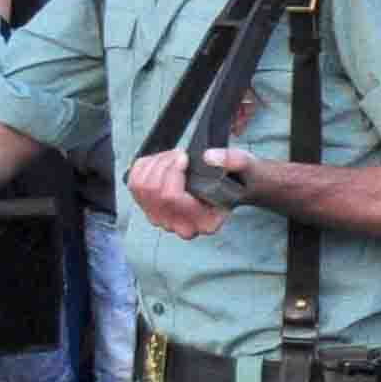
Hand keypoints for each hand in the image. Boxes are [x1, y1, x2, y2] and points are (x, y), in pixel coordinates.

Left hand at [126, 148, 243, 239]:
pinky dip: (143, 168)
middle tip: (180, 153)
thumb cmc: (240, 178)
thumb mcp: (246, 165)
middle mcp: (182, 227)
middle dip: (164, 164)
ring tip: (172, 156)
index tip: (185, 156)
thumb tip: (209, 157)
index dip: (173, 172)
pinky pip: (134, 186)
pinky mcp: (152, 210)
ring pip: (141, 188)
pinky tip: (159, 161)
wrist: (234, 186)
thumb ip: (233, 161)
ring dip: (154, 165)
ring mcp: (165, 221)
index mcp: (206, 222)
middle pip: (154, 192)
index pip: (174, 199)